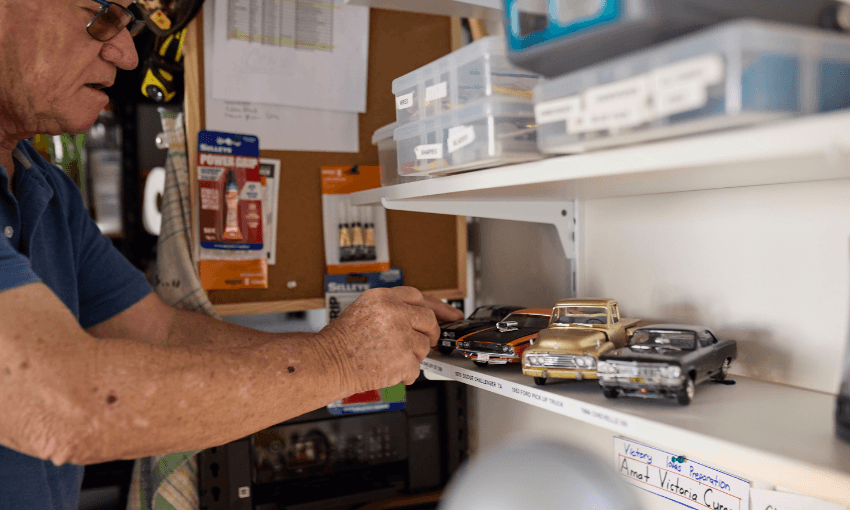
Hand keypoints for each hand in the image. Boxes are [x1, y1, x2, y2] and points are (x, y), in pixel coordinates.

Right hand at [316, 287, 455, 393]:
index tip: (449, 315)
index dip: (435, 308)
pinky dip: (405, 374)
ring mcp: (400, 336)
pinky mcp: (403, 359)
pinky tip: (388, 369)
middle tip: (424, 341)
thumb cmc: (341, 341)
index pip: (419, 297)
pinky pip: (416, 368)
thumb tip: (418, 316)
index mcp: (383, 297)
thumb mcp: (364, 310)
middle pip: (429, 321)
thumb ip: (391, 308)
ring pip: (423, 347)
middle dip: (429, 333)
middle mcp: (394, 313)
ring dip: (412, 356)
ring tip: (389, 357)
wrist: (327, 362)